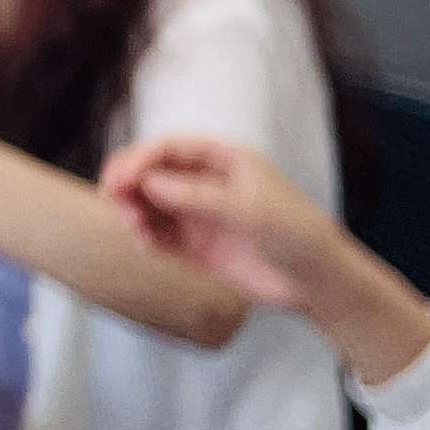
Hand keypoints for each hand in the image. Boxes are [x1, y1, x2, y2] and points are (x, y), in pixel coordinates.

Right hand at [98, 134, 342, 302]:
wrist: (317, 280)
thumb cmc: (296, 233)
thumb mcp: (249, 210)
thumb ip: (199, 197)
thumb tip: (151, 183)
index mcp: (224, 160)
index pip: (171, 149)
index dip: (140, 159)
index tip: (120, 179)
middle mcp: (207, 183)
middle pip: (154, 173)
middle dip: (130, 182)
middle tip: (112, 198)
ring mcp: (201, 215)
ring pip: (153, 205)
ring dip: (136, 211)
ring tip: (133, 226)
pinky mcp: (198, 246)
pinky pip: (162, 235)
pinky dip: (147, 236)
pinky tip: (144, 242)